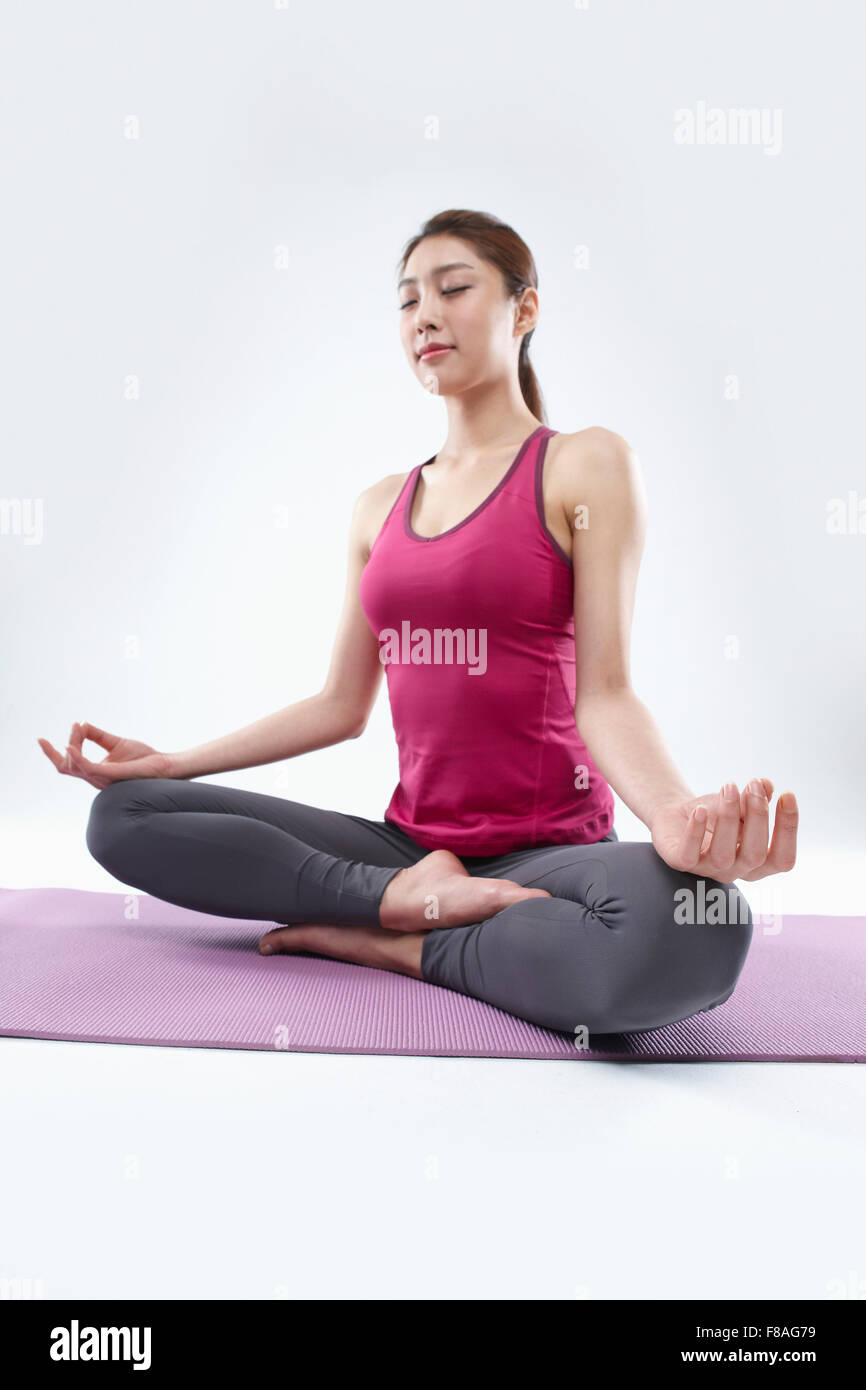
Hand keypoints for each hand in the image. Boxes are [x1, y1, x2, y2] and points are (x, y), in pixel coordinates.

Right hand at [37, 722, 171, 790]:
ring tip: (76, 729)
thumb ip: (97, 735)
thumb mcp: (115, 742)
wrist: (162, 764)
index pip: (67, 764)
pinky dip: (77, 757)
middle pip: (65, 767)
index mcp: (94, 771)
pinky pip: (88, 767)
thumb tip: (81, 724)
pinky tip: (70, 746)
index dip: (52, 753)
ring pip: (74, 765)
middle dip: (53, 752)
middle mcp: (95, 777)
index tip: (41, 739)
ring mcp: (102, 778)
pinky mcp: (111, 775)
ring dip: (72, 744)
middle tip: (48, 737)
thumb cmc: (142, 757)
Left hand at [650, 779, 797, 881]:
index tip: (788, 794)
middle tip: (754, 784)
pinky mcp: (681, 862)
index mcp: (757, 863)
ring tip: (728, 787)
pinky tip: (700, 810)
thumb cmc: (714, 814)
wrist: (676, 816)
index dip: (788, 829)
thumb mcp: (738, 804)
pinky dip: (695, 832)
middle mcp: (736, 871)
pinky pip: (689, 855)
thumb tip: (766, 785)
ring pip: (724, 855)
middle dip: (758, 817)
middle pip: (755, 855)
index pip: (782, 858)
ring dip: (729, 818)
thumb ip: (755, 799)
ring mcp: (708, 869)